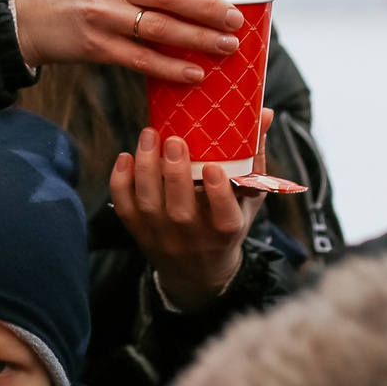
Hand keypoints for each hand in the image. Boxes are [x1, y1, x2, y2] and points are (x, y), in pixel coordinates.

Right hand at [9, 0, 247, 84]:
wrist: (24, 13)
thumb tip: (198, 0)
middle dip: (209, 8)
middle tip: (236, 20)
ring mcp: (104, 15)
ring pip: (160, 28)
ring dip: (198, 40)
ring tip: (227, 48)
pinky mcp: (95, 45)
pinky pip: (141, 59)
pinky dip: (171, 68)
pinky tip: (194, 74)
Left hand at [111, 109, 272, 309]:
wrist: (197, 272)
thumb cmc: (227, 225)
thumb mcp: (249, 199)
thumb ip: (255, 157)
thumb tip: (265, 113)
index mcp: (226, 231)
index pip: (224, 218)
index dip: (218, 194)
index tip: (214, 167)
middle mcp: (193, 237)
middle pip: (180, 210)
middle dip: (175, 174)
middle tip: (174, 140)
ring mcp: (163, 236)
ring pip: (149, 205)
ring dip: (146, 169)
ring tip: (149, 136)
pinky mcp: (139, 233)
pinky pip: (125, 209)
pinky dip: (121, 183)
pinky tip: (125, 157)